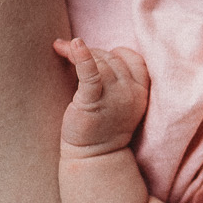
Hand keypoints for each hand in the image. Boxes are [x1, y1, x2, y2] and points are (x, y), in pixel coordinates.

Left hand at [55, 38, 148, 155]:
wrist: (95, 157)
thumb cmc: (103, 128)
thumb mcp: (119, 103)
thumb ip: (117, 82)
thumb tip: (98, 56)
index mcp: (140, 91)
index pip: (134, 59)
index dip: (115, 52)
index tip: (97, 56)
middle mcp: (131, 92)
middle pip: (112, 58)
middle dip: (91, 50)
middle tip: (68, 50)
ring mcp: (114, 96)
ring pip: (101, 61)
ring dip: (79, 51)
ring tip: (62, 48)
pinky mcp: (93, 102)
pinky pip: (91, 73)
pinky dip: (82, 57)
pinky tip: (73, 45)